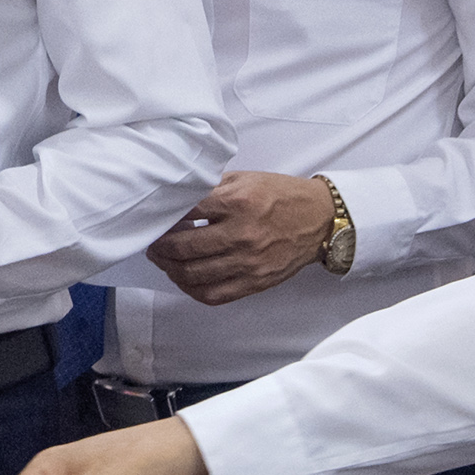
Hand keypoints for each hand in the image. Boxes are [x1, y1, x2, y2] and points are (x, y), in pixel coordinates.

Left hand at [146, 171, 334, 304]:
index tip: (154, 219)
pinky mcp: (256, 282)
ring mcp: (249, 262)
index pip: (185, 213)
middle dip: (160, 247)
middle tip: (153, 243)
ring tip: (164, 261)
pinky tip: (185, 279)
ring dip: (170, 269)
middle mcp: (241, 234)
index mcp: (237, 203)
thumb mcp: (243, 179)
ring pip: (194, 275)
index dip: (163, 217)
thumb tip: (174, 197)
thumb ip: (209, 187)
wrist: (321, 219)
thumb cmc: (280, 196)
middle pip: (184, 248)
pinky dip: (192, 290)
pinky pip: (214, 295)